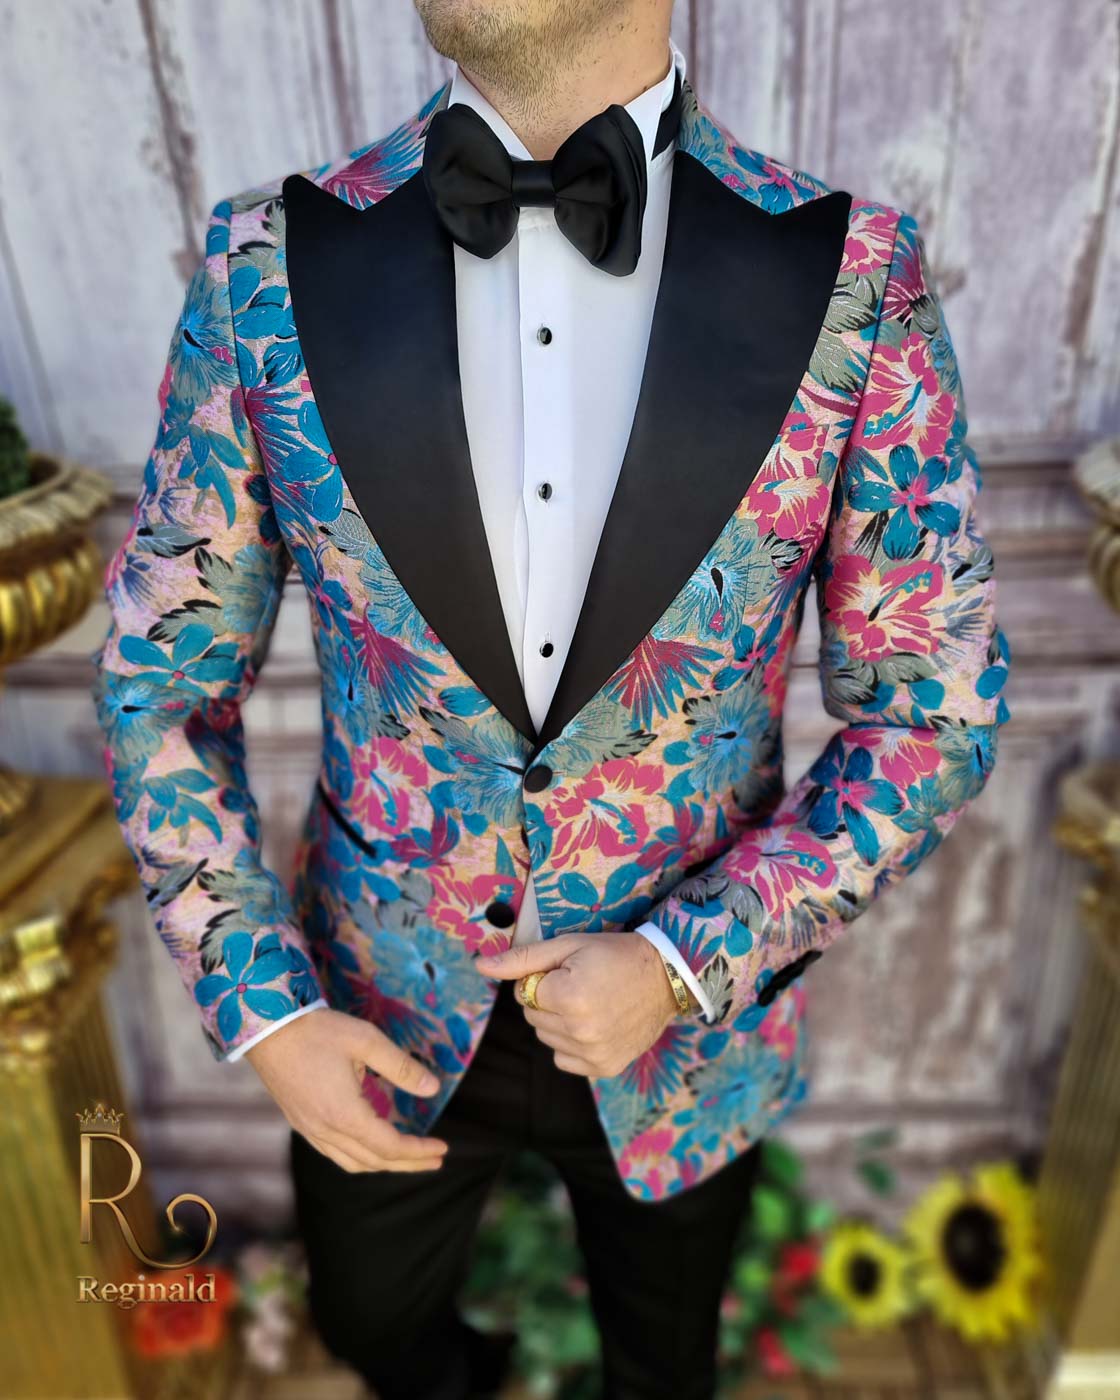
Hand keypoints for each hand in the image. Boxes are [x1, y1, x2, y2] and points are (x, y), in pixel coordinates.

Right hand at [245, 1007, 448, 1173]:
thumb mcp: (367, 1041)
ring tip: (408, 1158)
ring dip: (384, 1164)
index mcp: (344, 1115)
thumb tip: (433, 1089)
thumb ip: (402, 1067)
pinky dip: (360, 1158)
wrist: (266, 1029)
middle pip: (374, 1161)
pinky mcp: (300, 1124)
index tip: (443, 1149)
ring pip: (352, 1163)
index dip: (418, 1151)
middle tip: (435, 1161)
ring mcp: (309, 1130)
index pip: (390, 1146)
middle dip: (408, 1164)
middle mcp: (325, 1131)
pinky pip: (335, 1154)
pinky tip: (370, 1147)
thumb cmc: (318, 1031)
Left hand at [474, 932, 679, 1077]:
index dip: (542, 979)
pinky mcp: (604, 1068)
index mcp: (569, 998)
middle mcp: (580, 1031)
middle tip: (581, 985)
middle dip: (548, 1001)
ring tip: (591, 1004)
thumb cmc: (615, 955)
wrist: (666, 977)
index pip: (524, 994)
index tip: (569, 971)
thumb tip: (479, 965)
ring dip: (559, 1022)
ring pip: (547, 1039)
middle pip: (533, 1018)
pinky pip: (564, 1060)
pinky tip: (596, 1025)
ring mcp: (593, 1054)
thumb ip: (522, 959)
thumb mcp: (569, 946)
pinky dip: (572, 1044)